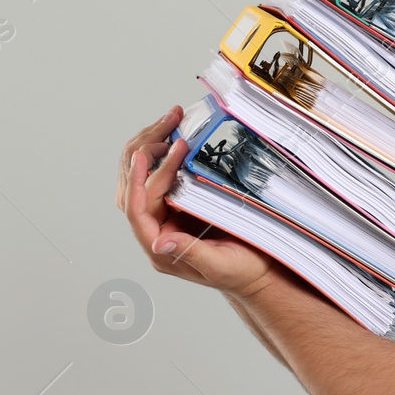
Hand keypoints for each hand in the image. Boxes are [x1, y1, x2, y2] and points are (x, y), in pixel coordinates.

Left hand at [119, 108, 278, 299]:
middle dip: (147, 155)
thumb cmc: (241, 271)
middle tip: (166, 128)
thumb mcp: (218, 265)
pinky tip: (177, 137)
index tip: (142, 155)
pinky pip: (164, 176)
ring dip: (154, 150)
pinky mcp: (180, 206)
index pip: (136, 211)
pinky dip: (167, 155)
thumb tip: (158, 242)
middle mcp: (158, 232)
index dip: (137, 182)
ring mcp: (167, 217)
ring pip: (146, 179)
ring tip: (170, 123)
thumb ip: (188, 252)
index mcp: (160, 249)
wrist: (259, 271)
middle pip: (137, 189)